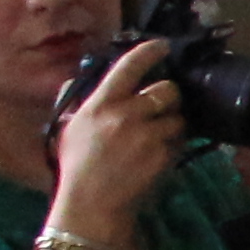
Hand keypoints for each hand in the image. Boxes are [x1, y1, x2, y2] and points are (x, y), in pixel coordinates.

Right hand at [47, 40, 188, 236]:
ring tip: (158, 136)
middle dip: (168, 96)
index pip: (129, 66)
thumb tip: (80, 79)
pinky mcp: (165, 155)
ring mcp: (148, 135)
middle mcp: (126, 114)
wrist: (93, 203)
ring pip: (178, 117)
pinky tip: (159, 154)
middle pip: (166, 90)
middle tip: (161, 106)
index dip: (149, 52)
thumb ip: (77, 100)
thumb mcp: (69, 128)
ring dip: (173, 123)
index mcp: (101, 103)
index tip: (162, 46)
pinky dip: (175, 145)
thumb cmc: (77, 166)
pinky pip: (181, 141)